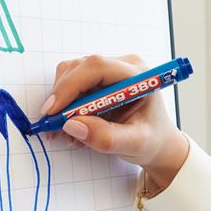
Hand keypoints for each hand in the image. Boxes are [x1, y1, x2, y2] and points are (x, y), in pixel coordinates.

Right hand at [43, 54, 188, 193]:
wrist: (157, 142)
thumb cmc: (152, 140)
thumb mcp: (135, 144)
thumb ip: (106, 138)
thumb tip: (72, 126)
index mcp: (137, 76)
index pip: (96, 67)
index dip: (70, 86)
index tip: (53, 111)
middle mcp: (121, 66)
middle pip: (78, 68)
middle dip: (61, 98)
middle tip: (54, 128)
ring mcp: (107, 72)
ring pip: (69, 75)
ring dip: (61, 104)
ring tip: (69, 132)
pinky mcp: (96, 80)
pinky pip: (70, 85)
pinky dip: (64, 107)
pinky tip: (74, 126)